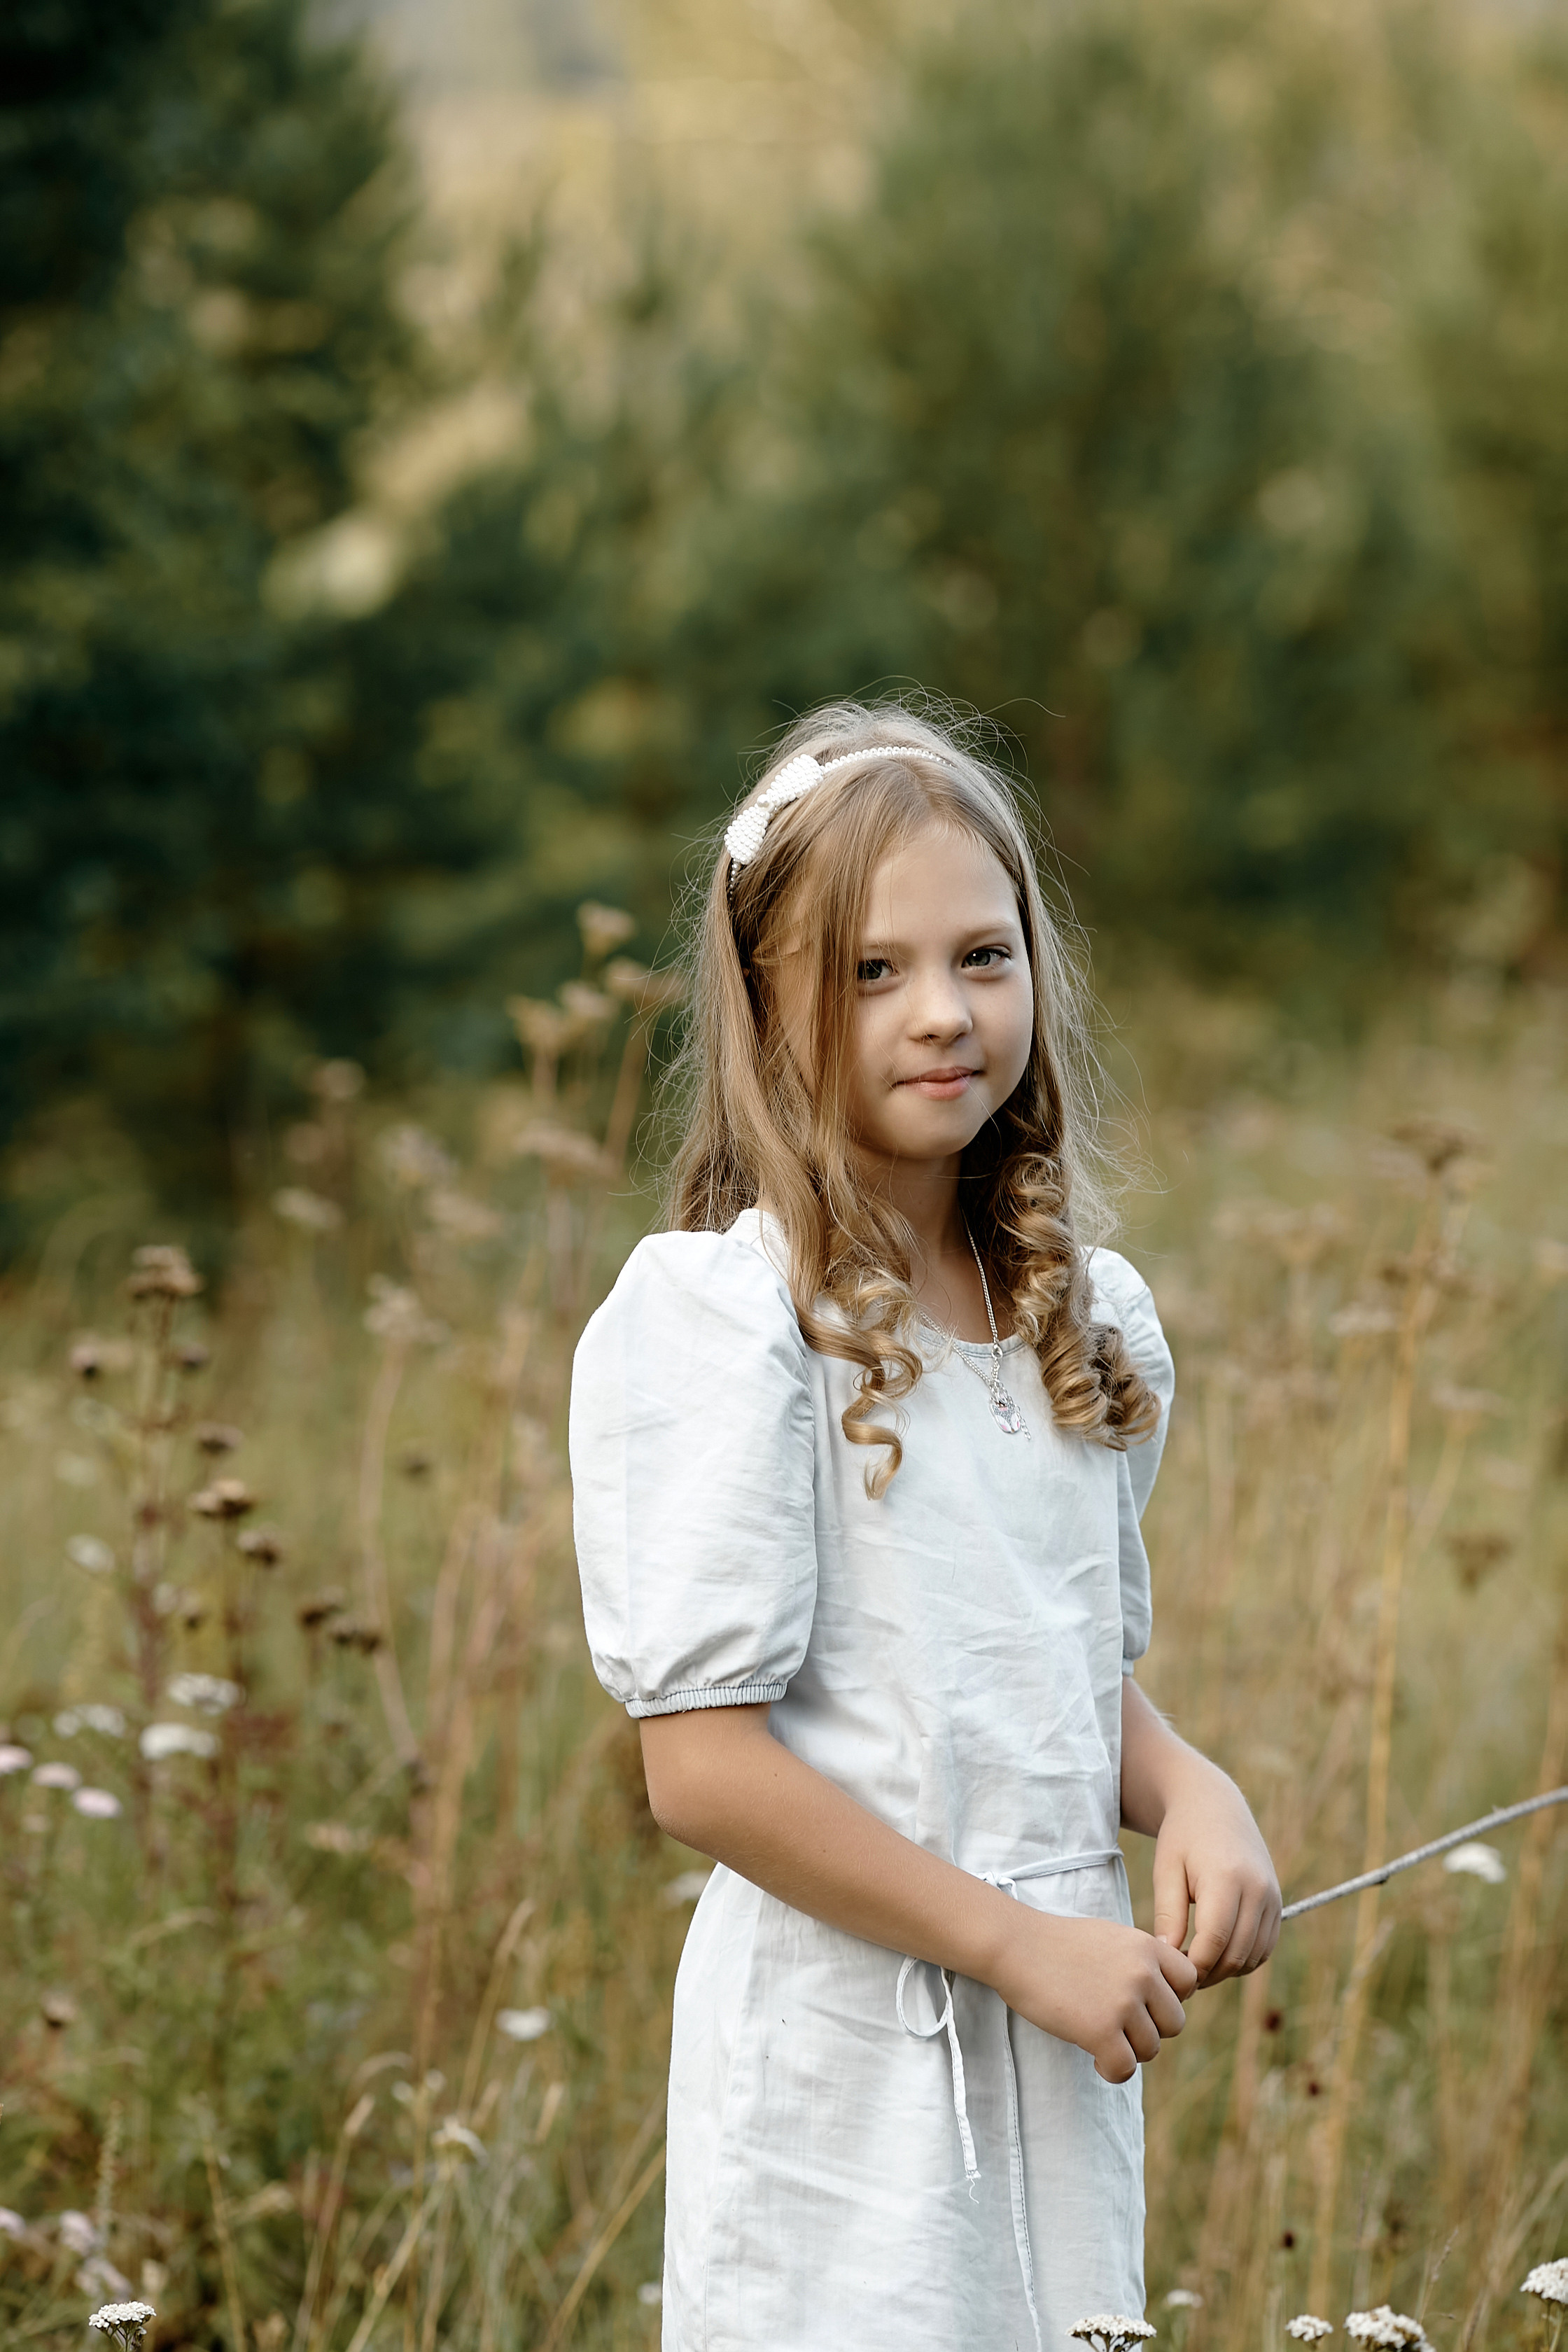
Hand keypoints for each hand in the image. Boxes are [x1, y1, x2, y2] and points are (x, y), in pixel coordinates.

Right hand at [991, 1909, 1197, 2083]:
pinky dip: (1111, 2070)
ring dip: (1128, 2050)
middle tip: (1118, 2025)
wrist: (1016, 1946)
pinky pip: (1125, 2068)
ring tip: (1100, 2036)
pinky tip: (1094, 2057)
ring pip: (1150, 2049)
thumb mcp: (1112, 1938)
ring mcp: (1123, 2003)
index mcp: (1146, 1946)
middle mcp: (1142, 1973)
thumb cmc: (1059, 1944)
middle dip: (1149, 2029)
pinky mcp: (1100, 2031)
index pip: (1189, 1981)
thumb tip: (1170, 1996)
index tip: (1143, 2002)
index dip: (1169, 1997)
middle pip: (1174, 2022)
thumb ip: (1143, 1961)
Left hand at [1151, 1756, 1280, 1985]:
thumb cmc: (1183, 1837)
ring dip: (1226, 1970)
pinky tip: (1218, 1953)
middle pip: (1236, 1954)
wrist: (1215, 1806)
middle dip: (1208, 1973)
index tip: (1172, 1969)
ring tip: (1197, 1964)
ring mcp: (1271, 1897)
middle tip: (1182, 1974)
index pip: (1213, 1941)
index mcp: (1226, 1878)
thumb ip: (1168, 1915)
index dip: (1193, 1965)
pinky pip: (1265, 1947)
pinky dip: (1244, 1959)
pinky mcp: (1277, 1903)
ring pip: (1253, 1956)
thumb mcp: (1166, 1870)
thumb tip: (1169, 1958)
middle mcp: (1257, 1889)